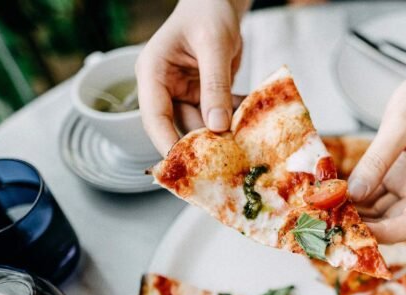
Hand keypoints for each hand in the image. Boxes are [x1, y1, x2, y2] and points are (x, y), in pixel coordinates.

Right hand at [136, 0, 246, 155]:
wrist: (219, 2)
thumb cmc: (209, 12)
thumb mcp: (214, 45)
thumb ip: (215, 85)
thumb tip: (217, 126)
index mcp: (153, 73)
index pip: (154, 116)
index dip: (167, 144)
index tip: (186, 166)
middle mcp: (164, 88)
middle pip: (179, 127)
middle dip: (203, 145)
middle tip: (228, 162)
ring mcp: (184, 94)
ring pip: (202, 126)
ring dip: (224, 135)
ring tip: (246, 143)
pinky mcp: (203, 98)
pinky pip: (217, 118)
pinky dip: (234, 121)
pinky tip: (252, 124)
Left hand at [348, 44, 405, 243]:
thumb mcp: (400, 122)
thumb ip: (377, 159)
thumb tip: (353, 193)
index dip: (386, 234)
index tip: (355, 231)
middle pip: (397, 224)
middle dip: (366, 227)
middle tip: (331, 222)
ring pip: (384, 215)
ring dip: (359, 216)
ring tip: (328, 212)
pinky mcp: (398, 179)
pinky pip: (377, 198)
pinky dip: (358, 201)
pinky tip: (335, 198)